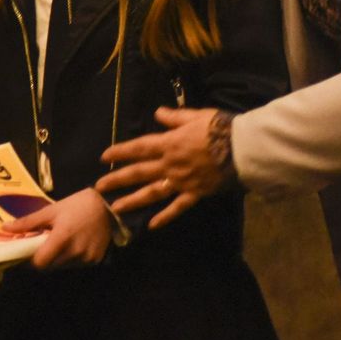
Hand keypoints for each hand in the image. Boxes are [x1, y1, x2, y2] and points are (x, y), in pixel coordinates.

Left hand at [1, 188, 113, 268]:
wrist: (109, 205)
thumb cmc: (78, 205)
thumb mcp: (52, 210)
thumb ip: (28, 222)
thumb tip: (5, 228)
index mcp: (62, 238)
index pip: (39, 263)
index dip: (29, 262)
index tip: (25, 254)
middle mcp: (75, 252)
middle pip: (50, 266)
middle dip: (42, 259)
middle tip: (40, 247)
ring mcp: (86, 258)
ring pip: (62, 267)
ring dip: (56, 260)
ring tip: (58, 244)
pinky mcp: (95, 260)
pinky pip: (76, 265)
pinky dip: (70, 259)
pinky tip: (72, 245)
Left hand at [96, 106, 224, 228]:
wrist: (242, 147)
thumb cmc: (220, 128)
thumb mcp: (196, 116)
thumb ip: (175, 117)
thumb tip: (158, 113)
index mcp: (170, 143)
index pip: (139, 147)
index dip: (120, 152)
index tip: (104, 157)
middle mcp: (170, 164)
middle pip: (139, 172)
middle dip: (117, 179)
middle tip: (99, 187)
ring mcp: (181, 181)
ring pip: (152, 193)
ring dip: (133, 200)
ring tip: (115, 209)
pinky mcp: (195, 193)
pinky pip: (177, 208)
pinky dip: (164, 217)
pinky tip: (151, 226)